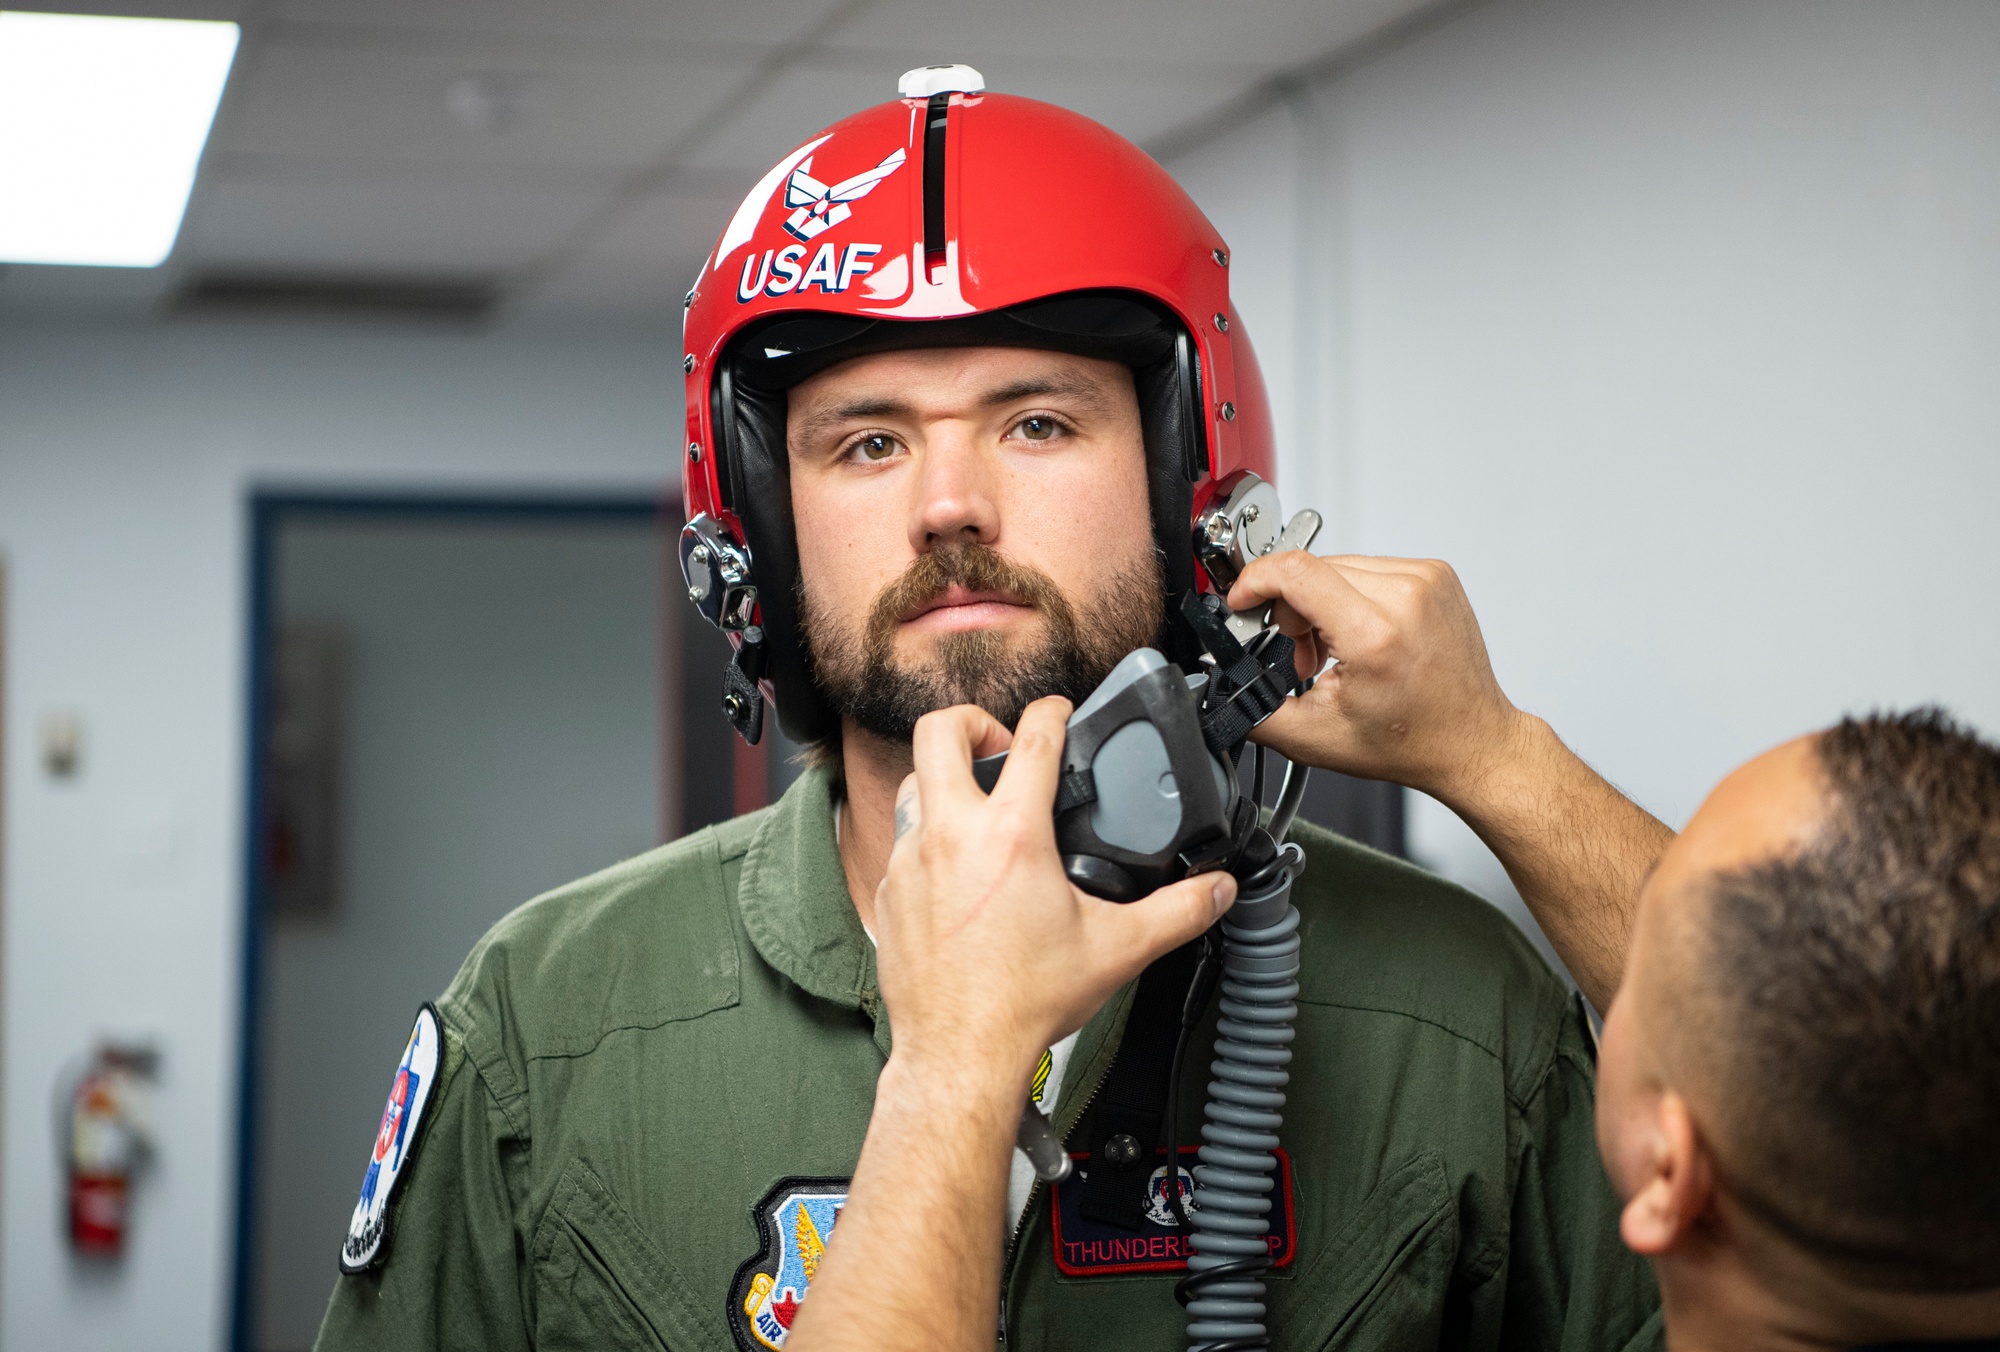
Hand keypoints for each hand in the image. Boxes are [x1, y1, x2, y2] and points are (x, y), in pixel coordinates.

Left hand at [873, 695, 1235, 1086]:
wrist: (960, 1055)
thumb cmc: (1024, 1003)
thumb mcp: (1118, 949)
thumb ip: (1177, 912)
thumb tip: (1216, 890)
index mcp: (1011, 834)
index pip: (1034, 735)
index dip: (1054, 711)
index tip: (1062, 715)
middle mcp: (951, 835)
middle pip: (939, 729)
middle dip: (973, 722)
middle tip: (1001, 748)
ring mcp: (911, 861)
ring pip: (913, 784)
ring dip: (944, 781)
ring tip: (979, 807)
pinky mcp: (888, 892)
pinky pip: (903, 841)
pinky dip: (929, 840)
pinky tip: (958, 871)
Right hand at [1230, 551, 1670, 1010]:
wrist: (1473, 741)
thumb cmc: (1412, 741)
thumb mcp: (1315, 739)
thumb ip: (1254, 708)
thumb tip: (1222, 685)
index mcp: (1376, 634)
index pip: (1295, 571)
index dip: (1254, 582)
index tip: (1243, 602)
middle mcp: (1407, 597)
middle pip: (1311, 569)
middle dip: (1290, 607)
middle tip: (1304, 653)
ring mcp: (1426, 579)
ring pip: (1338, 565)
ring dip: (1320, 600)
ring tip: (1336, 648)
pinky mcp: (1435, 573)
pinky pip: (1368, 566)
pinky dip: (1351, 595)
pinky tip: (1360, 632)